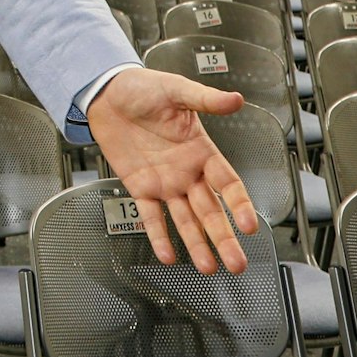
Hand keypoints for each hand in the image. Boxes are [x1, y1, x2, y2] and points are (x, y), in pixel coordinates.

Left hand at [85, 67, 258, 273]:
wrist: (107, 93)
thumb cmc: (143, 88)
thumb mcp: (176, 89)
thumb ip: (205, 99)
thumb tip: (235, 99)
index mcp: (201, 150)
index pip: (228, 183)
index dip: (239, 205)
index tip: (249, 226)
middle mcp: (186, 172)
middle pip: (210, 211)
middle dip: (224, 238)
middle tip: (237, 263)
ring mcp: (164, 182)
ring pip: (185, 220)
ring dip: (197, 244)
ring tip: (209, 267)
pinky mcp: (139, 187)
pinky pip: (151, 216)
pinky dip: (158, 236)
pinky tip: (168, 255)